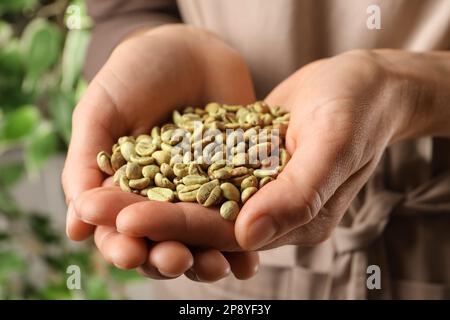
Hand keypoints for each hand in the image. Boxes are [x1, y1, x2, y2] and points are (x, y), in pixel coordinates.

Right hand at [63, 24, 258, 280]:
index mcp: (126, 190)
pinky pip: (241, 215)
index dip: (123, 245)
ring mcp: (202, 194)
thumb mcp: (102, 112)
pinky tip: (250, 257)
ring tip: (217, 267)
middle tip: (175, 260)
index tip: (130, 252)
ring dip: (209, 258)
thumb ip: (85, 164)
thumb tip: (75, 227)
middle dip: (168, 257)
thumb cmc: (136, 75)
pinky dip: (246, 236)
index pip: (120, 230)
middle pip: (164, 241)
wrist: (189, 50)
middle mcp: (164, 199)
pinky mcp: (237, 183)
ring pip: (203, 238)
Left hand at [106, 50, 412, 250]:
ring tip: (95, 193)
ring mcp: (255, 190)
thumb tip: (247, 236)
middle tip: (92, 207)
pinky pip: (198, 173)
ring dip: (144, 196)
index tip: (125, 218)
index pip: (225, 231)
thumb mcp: (335, 143)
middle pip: (198, 221)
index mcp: (295, 220)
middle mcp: (270, 212)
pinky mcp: (244, 165)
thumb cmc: (358, 109)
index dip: (175, 225)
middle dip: (145, 215)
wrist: (364, 84)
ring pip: (191, 201)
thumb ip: (298, 193)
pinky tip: (126, 168)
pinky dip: (163, 172)